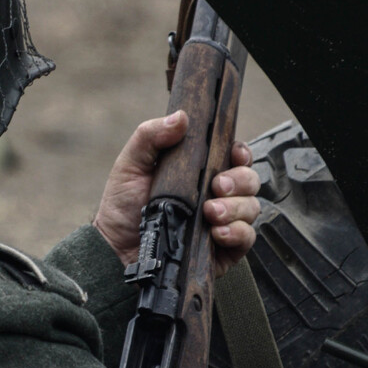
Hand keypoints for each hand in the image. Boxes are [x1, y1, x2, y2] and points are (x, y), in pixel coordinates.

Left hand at [93, 111, 261, 274]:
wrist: (116, 249)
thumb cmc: (123, 207)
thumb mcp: (131, 165)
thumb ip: (151, 136)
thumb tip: (180, 117)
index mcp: (200, 171)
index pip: (234, 156)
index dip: (241, 152)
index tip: (234, 153)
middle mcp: (216, 195)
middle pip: (250, 180)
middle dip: (240, 180)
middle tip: (218, 186)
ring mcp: (222, 222)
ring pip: (251, 208)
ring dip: (235, 207)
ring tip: (210, 212)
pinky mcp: (224, 249)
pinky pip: (247, 238)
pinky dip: (237, 232)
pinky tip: (217, 232)